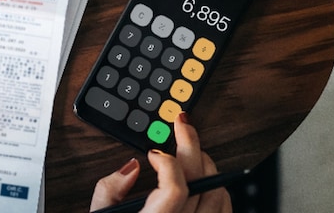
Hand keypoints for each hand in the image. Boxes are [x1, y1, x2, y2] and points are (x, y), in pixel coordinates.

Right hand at [90, 112, 231, 212]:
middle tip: (182, 128)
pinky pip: (224, 211)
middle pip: (202, 184)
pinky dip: (219, 190)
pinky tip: (206, 181)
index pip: (174, 188)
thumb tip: (130, 167)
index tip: (154, 152)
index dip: (168, 162)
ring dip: (208, 166)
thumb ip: (108, 192)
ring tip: (193, 151)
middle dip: (193, 147)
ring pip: (219, 195)